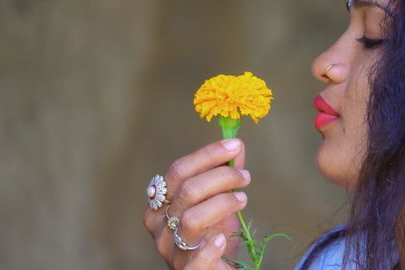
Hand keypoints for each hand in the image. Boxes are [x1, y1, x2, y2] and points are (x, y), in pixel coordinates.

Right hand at [143, 139, 249, 268]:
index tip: (234, 145)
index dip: (208, 154)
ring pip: (191, 219)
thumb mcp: (218, 201)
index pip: (179, 170)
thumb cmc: (212, 234)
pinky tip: (224, 238)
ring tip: (242, 200)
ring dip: (222, 203)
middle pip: (187, 190)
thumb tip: (237, 146)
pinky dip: (210, 247)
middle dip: (221, 177)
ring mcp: (170, 250)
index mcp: (160, 203)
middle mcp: (159, 225)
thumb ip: (225, 175)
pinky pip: (195, 260)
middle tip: (245, 177)